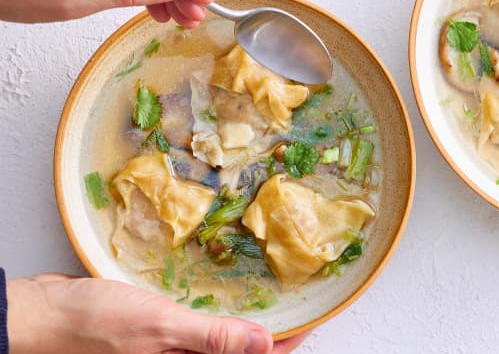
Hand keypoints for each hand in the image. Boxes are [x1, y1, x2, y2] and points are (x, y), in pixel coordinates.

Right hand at [7, 273, 310, 353]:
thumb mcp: (159, 328)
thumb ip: (211, 338)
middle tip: (300, 304)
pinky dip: (218, 313)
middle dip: (272, 334)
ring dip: (247, 321)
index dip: (285, 345)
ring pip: (222, 342)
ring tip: (276, 297)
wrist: (45, 316)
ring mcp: (171, 351)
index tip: (312, 321)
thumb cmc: (94, 325)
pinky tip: (228, 292)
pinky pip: (200, 328)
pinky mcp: (161, 334)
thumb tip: (264, 345)